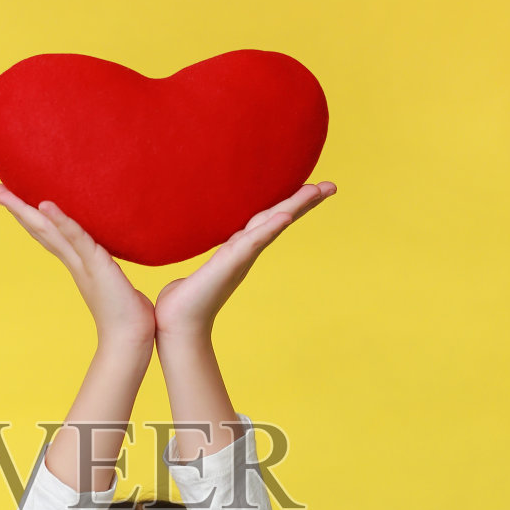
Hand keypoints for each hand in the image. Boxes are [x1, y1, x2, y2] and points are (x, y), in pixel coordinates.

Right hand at [0, 185, 155, 348]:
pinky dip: (61, 221)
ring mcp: (83, 264)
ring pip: (49, 232)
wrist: (131, 339)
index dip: (33, 217)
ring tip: (4, 193)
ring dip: (26, 211)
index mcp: (78, 264)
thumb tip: (116, 268)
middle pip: (40, 230)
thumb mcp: (118, 283)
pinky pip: (77, 238)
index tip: (14, 200)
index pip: (51, 235)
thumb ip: (112, 271)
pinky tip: (45, 205)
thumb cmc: (130, 316)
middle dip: (18, 209)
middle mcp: (75, 262)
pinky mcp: (97, 265)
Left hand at [154, 181, 336, 338]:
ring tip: (315, 191)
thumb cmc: (186, 299)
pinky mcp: (229, 264)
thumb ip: (211, 260)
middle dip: (305, 201)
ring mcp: (240, 257)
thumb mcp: (202, 269)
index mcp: (240, 247)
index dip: (292, 203)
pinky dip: (270, 228)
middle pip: (280, 217)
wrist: (178, 323)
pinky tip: (284, 216)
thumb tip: (202, 251)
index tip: (315, 188)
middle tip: (331, 186)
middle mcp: (245, 250)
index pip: (271, 218)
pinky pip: (253, 242)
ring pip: (272, 225)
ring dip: (294, 207)